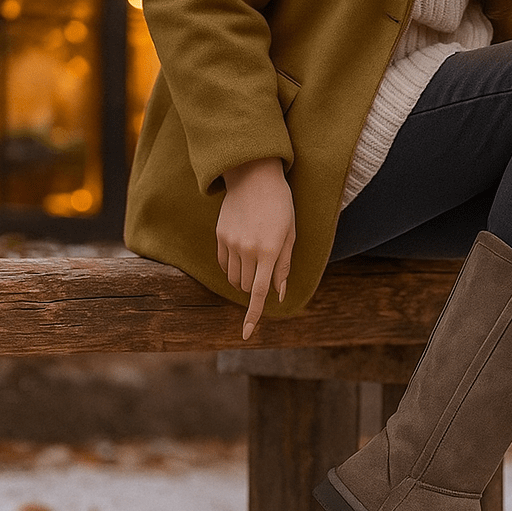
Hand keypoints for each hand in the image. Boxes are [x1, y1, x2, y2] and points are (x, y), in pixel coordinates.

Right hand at [216, 158, 294, 339]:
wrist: (254, 176)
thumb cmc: (281, 206)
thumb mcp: (291, 234)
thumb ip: (285, 265)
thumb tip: (279, 294)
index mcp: (270, 251)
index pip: (260, 292)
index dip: (253, 315)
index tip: (245, 334)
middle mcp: (248, 250)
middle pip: (247, 288)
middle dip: (256, 289)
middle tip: (266, 270)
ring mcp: (231, 243)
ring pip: (234, 279)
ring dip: (244, 280)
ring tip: (254, 261)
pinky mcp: (220, 236)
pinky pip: (223, 265)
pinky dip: (232, 268)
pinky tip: (241, 254)